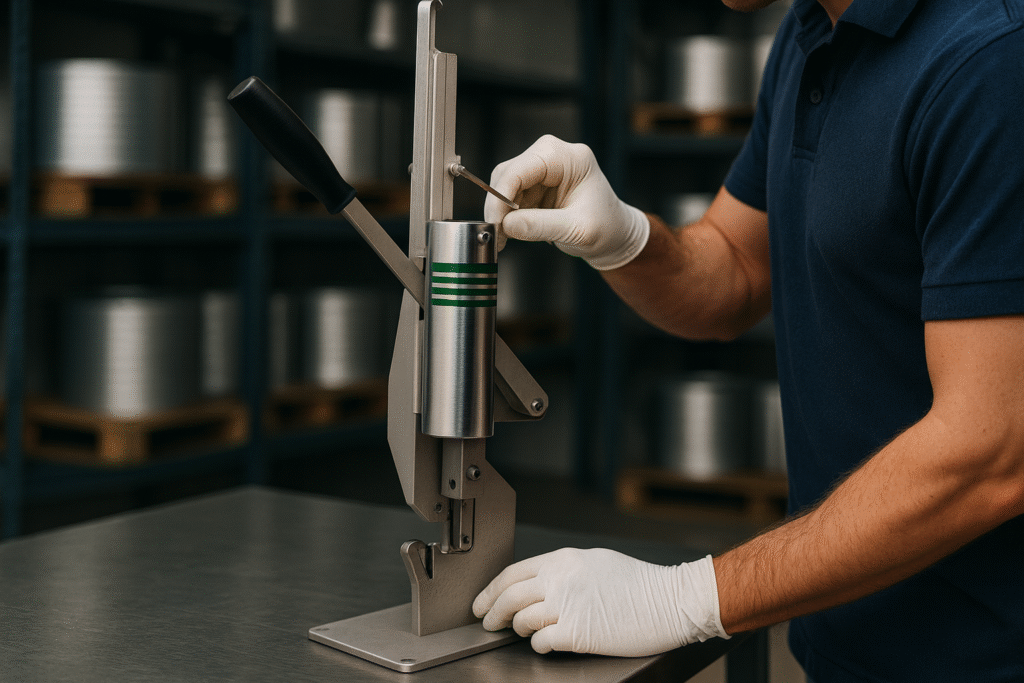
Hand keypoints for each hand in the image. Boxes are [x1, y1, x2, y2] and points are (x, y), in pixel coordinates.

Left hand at [472, 548, 728, 656]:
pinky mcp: (578, 632)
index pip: (513, 573)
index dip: (491, 590)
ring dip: (518, 630)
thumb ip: (565, 571)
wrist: (669, 601)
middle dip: (492, 612)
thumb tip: (539, 584)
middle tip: (487, 622)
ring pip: (522, 620)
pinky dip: (539, 645)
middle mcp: (561, 579)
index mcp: (564, 560)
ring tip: (524, 633)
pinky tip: (546, 643)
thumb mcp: (596, 562)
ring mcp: (568, 605)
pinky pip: (542, 641)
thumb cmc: (639, 584)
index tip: (482, 602)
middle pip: (510, 597)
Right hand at [485, 135, 649, 270]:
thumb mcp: (577, 230)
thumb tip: (506, 225)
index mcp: (569, 158)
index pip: (522, 168)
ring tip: (502, 239)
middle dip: (498, 205)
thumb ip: (541, 226)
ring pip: (505, 185)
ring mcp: (543, 169)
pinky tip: (509, 234)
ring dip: (500, 212)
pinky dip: (506, 216)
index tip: (495, 222)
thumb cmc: (607, 228)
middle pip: (508, 173)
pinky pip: (509, 196)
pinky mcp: (536, 185)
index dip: (502, 195)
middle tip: (495, 234)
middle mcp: (553, 156)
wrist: (615, 236)